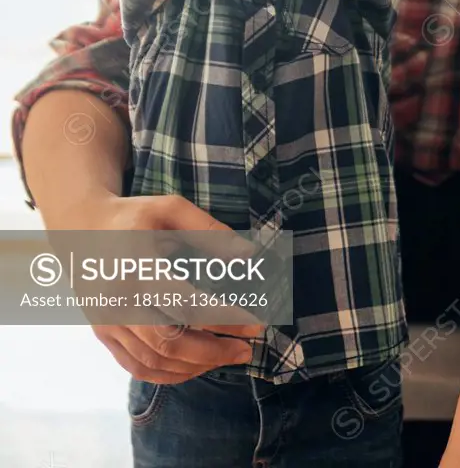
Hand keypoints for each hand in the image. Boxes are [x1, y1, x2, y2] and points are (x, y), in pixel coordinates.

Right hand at [61, 191, 264, 383]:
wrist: (78, 228)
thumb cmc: (130, 216)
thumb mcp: (169, 209)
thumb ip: (208, 230)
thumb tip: (249, 254)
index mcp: (137, 270)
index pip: (187, 305)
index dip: (224, 319)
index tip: (256, 323)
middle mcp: (119, 303)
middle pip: (171, 344)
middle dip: (215, 351)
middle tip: (247, 348)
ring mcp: (108, 323)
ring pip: (154, 361)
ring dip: (196, 366)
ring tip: (229, 356)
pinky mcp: (103, 334)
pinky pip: (137, 366)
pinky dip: (169, 374)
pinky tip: (196, 366)